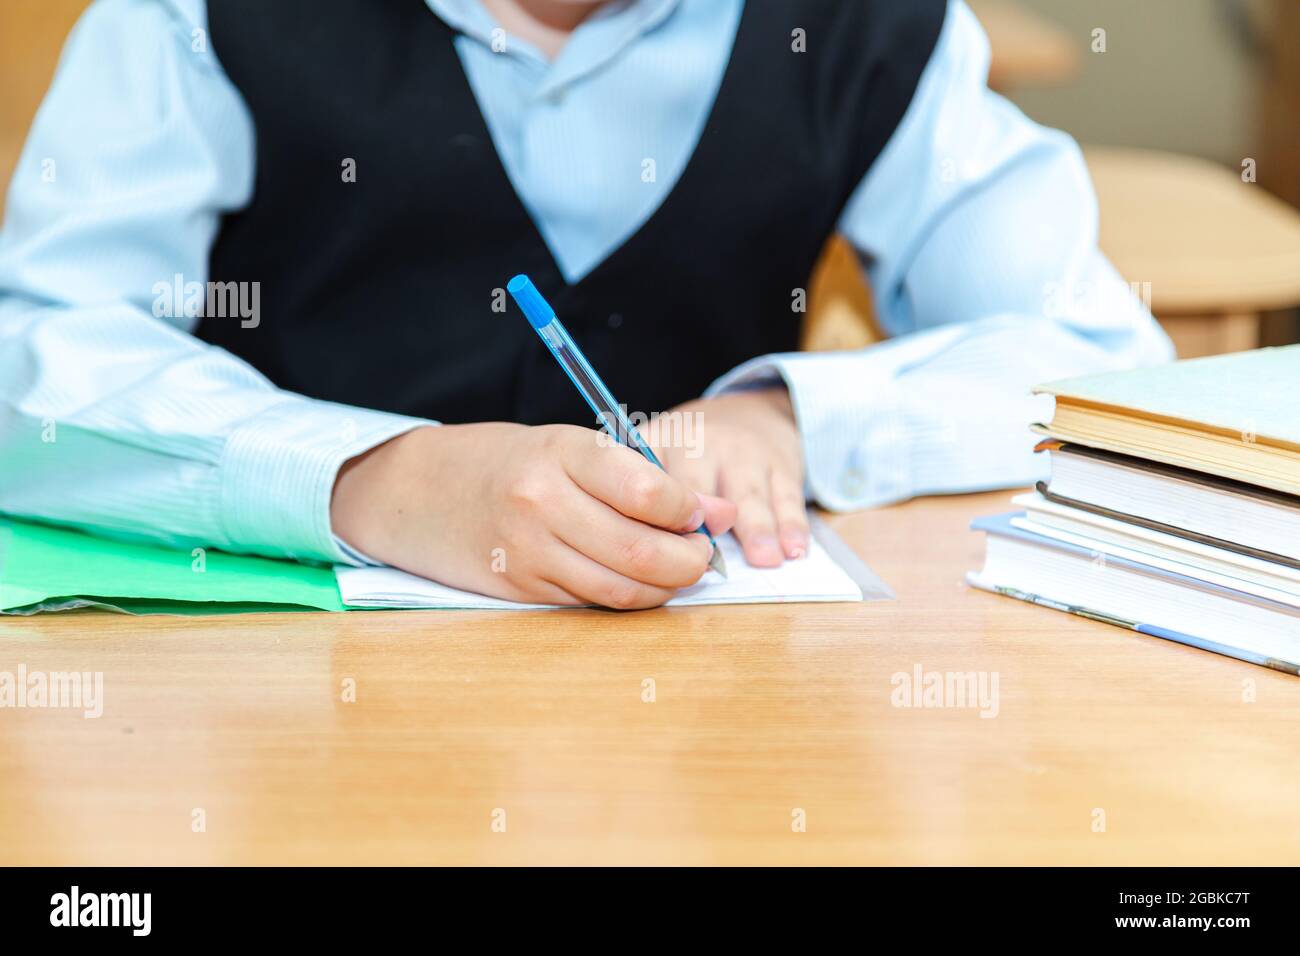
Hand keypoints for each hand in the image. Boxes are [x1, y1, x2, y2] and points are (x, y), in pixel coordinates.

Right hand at [330, 424, 735, 608]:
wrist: (415, 491)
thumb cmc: (503, 461)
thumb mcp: (567, 447)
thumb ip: (642, 477)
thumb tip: (718, 511)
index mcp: (560, 451)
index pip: (648, 491)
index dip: (689, 510)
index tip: (699, 512)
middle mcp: (542, 503)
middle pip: (643, 550)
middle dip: (690, 560)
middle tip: (702, 554)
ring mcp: (529, 552)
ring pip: (623, 589)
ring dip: (666, 588)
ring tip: (677, 570)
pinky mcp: (520, 590)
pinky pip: (592, 603)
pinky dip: (627, 598)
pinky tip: (635, 582)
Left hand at [643, 387, 807, 567]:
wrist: (750, 409)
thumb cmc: (689, 450)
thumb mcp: (653, 454)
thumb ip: (633, 495)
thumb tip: (620, 555)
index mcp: (658, 443)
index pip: (646, 480)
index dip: (649, 514)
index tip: (652, 545)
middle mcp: (700, 442)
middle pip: (697, 484)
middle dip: (703, 522)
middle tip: (704, 559)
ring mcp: (744, 452)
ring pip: (749, 494)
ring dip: (757, 528)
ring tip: (764, 559)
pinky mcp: (781, 464)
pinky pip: (787, 496)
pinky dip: (793, 524)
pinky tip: (794, 548)